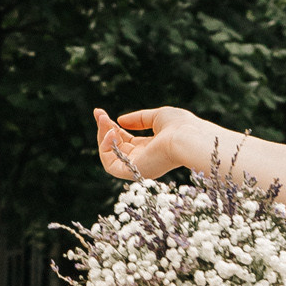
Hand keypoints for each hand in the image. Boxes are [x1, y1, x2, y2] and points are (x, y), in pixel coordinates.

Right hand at [94, 105, 210, 181]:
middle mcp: (143, 159)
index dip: (112, 127)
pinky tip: (111, 133)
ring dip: (103, 136)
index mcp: (150, 148)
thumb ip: (138, 119)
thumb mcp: (157, 117)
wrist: (187, 138)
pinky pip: (110, 164)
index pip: (125, 140)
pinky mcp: (133, 172)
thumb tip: (120, 120)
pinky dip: (106, 148)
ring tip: (104, 120)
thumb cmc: (179, 126)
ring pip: (109, 155)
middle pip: (115, 146)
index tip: (101, 113)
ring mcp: (138, 167)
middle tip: (98, 113)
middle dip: (104, 129)